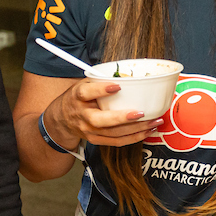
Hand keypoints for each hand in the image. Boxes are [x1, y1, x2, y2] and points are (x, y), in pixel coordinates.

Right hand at [44, 79, 164, 148]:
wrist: (61, 120)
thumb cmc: (78, 99)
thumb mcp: (84, 84)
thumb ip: (101, 80)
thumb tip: (128, 73)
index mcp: (78, 97)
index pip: (86, 92)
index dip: (101, 90)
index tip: (117, 86)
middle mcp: (82, 116)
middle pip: (100, 120)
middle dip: (122, 118)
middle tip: (140, 113)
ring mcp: (89, 131)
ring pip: (113, 134)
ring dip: (136, 129)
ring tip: (154, 122)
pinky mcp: (96, 140)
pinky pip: (118, 142)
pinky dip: (135, 137)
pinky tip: (147, 131)